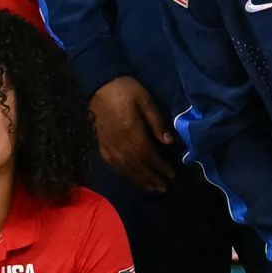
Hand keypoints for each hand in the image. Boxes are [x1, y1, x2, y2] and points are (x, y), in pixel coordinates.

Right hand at [90, 76, 178, 192]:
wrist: (99, 84)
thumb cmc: (126, 89)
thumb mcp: (146, 100)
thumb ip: (157, 121)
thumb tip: (169, 142)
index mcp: (131, 130)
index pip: (147, 154)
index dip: (160, 167)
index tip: (171, 175)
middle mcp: (119, 141)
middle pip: (136, 165)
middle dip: (151, 178)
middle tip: (164, 188)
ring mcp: (108, 144)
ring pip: (124, 167)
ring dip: (139, 180)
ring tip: (151, 189)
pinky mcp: (101, 143)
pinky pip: (112, 163)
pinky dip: (123, 173)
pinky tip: (131, 178)